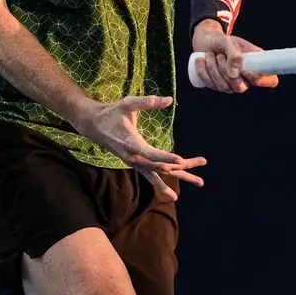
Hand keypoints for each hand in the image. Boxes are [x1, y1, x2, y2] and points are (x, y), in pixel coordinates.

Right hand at [73, 95, 204, 202]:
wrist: (93, 125)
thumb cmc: (111, 113)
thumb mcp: (128, 104)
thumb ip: (147, 102)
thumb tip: (170, 99)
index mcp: (132, 144)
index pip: (151, 154)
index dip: (165, 157)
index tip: (181, 160)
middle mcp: (134, 158)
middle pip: (161, 166)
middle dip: (183, 167)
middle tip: (202, 165)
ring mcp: (135, 163)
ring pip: (160, 173)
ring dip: (181, 176)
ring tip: (200, 182)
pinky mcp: (136, 164)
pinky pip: (152, 176)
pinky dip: (163, 184)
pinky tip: (173, 195)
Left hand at [191, 23, 279, 93]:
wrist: (205, 40)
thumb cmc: (221, 40)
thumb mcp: (228, 41)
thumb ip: (235, 55)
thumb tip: (235, 74)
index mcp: (256, 65)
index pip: (270, 80)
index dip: (260, 80)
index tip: (245, 70)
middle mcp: (246, 78)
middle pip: (240, 87)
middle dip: (226, 71)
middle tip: (220, 55)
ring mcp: (231, 84)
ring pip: (223, 86)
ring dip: (213, 69)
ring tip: (210, 54)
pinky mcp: (216, 85)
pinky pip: (210, 84)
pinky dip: (203, 71)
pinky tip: (200, 61)